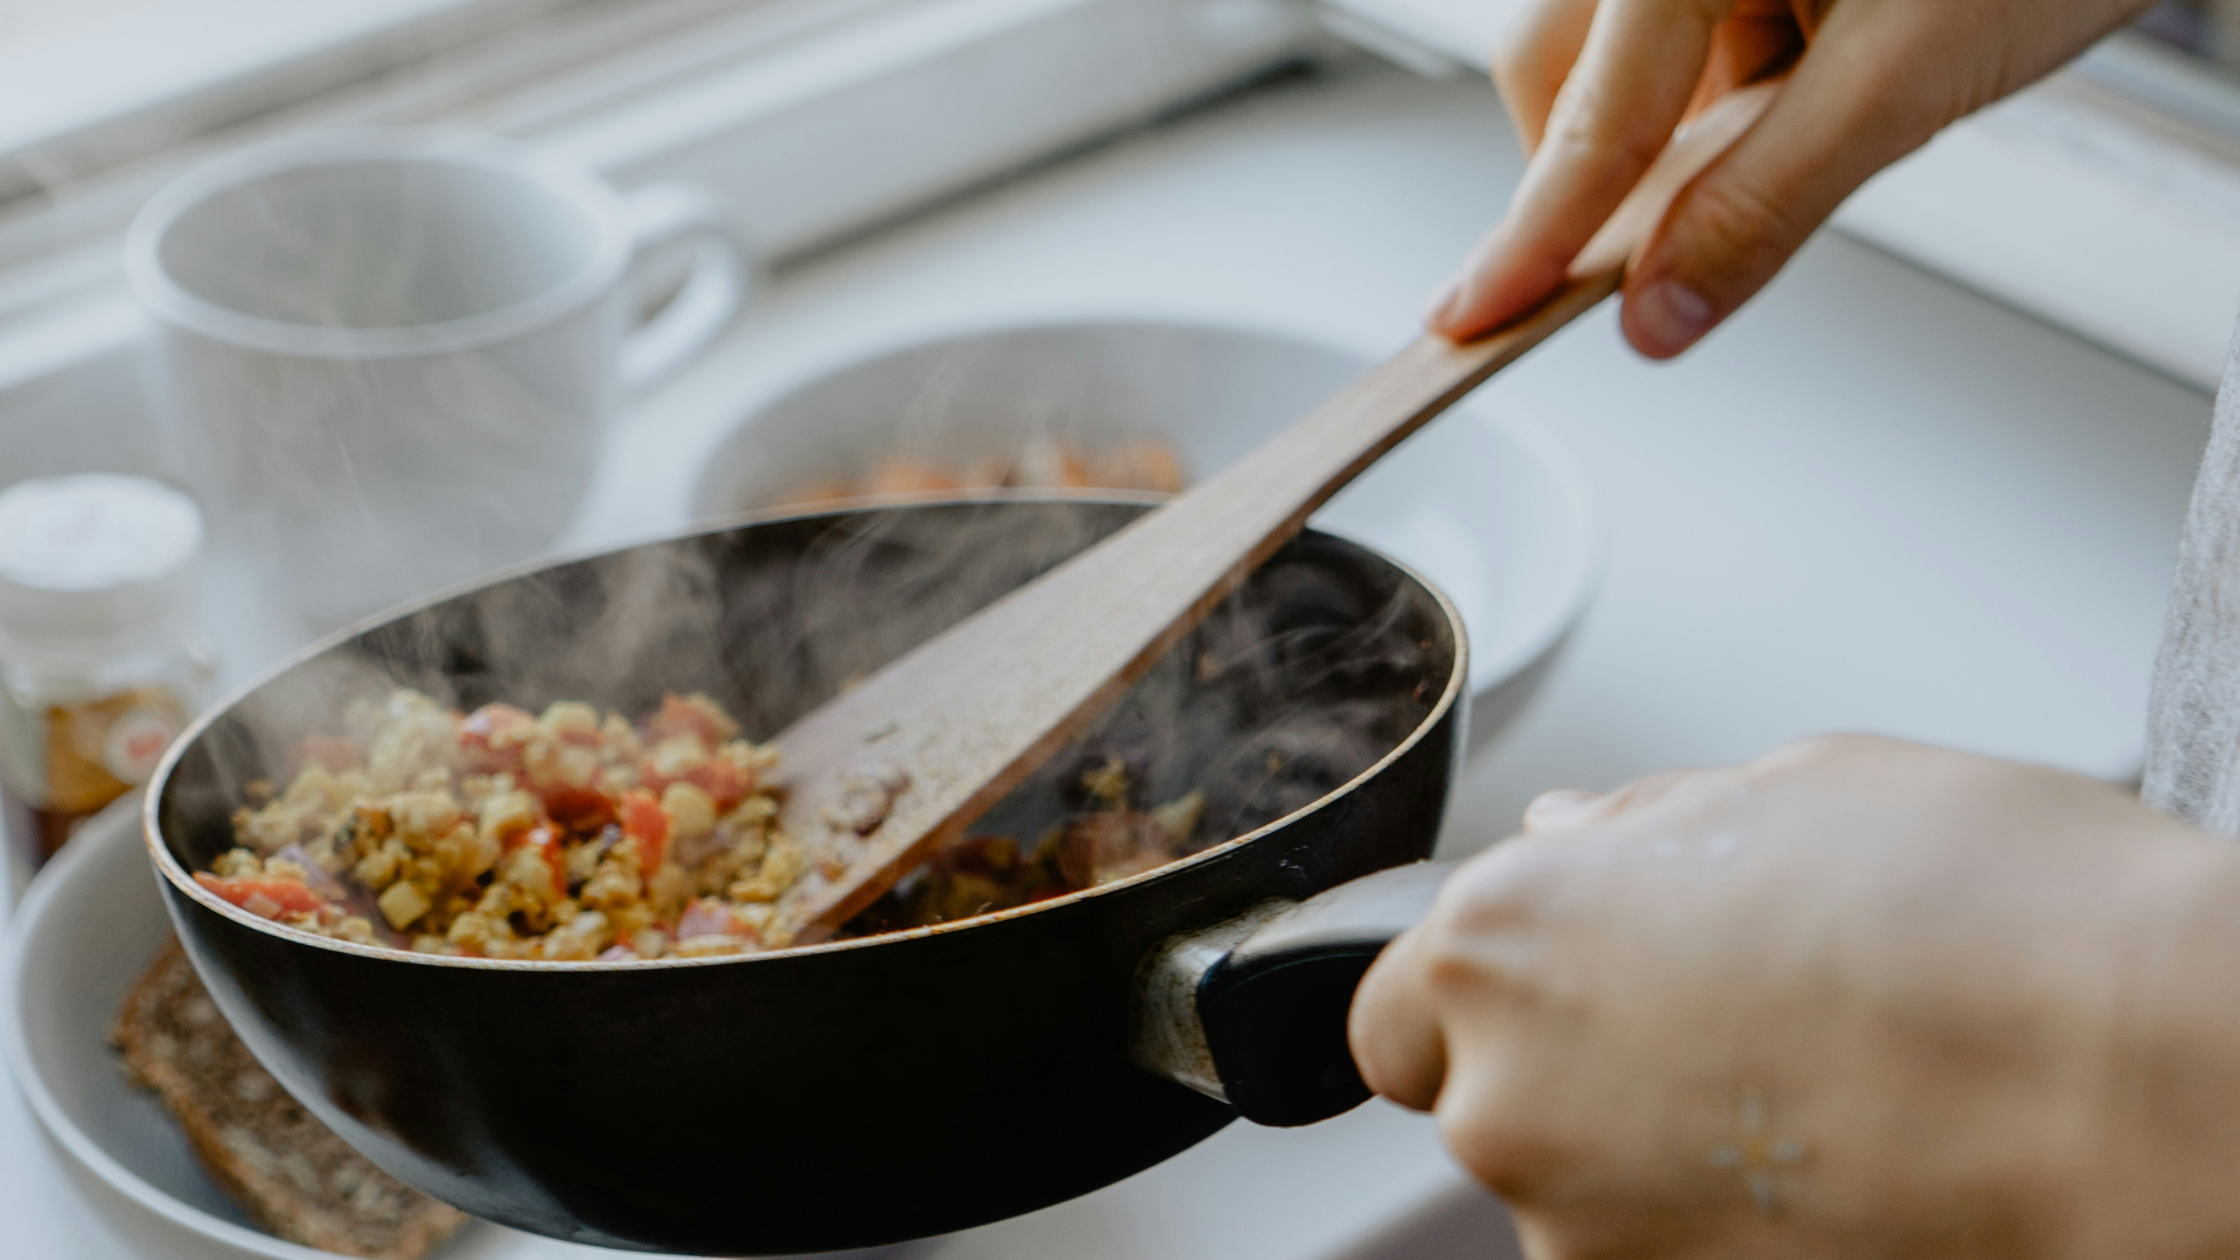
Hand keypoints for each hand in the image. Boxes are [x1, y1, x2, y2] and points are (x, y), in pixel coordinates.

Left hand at [1351, 735, 2239, 1255]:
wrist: (2145, 1083)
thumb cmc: (1995, 915)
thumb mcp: (1799, 788)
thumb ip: (1642, 827)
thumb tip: (1575, 836)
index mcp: (1503, 943)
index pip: (1395, 1012)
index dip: (1478, 999)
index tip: (1557, 989)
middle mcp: (1510, 1102)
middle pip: (1489, 1106)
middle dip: (1577, 1070)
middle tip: (1728, 1026)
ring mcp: (1591, 1237)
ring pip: (1583, 1196)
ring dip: (1659, 1158)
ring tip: (1816, 1094)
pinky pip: (1663, 1255)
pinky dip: (1726, 1230)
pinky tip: (1842, 1168)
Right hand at [1429, 0, 2154, 356]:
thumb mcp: (1909, 79)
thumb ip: (1766, 202)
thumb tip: (1659, 311)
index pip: (1589, 118)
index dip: (1531, 237)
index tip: (1470, 317)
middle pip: (1565, 70)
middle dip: (1607, 169)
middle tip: (1662, 246)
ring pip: (1628, 59)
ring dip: (1689, 125)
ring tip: (1823, 109)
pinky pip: (1691, 34)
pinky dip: (1739, 86)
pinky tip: (1826, 74)